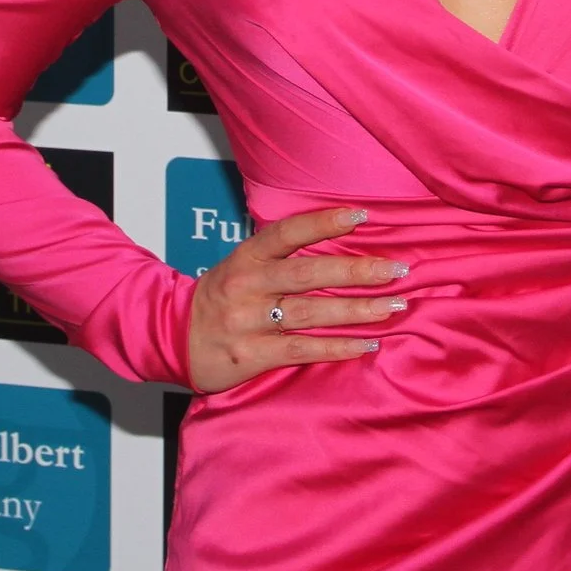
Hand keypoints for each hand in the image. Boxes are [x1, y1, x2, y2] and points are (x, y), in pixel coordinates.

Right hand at [186, 206, 407, 392]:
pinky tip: (368, 343)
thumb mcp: (242, 264)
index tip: (361, 215)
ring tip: (394, 306)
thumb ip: (282, 253)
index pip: (287, 233)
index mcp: (246, 256)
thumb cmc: (221, 297)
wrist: (172, 337)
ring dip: (358, 310)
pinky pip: (302, 349)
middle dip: (357, 272)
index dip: (324, 222)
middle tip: (398, 270)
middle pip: (309, 274)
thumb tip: (341, 235)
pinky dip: (338, 346)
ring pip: (311, 313)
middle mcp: (247, 285)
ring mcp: (248, 321)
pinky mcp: (252, 354)